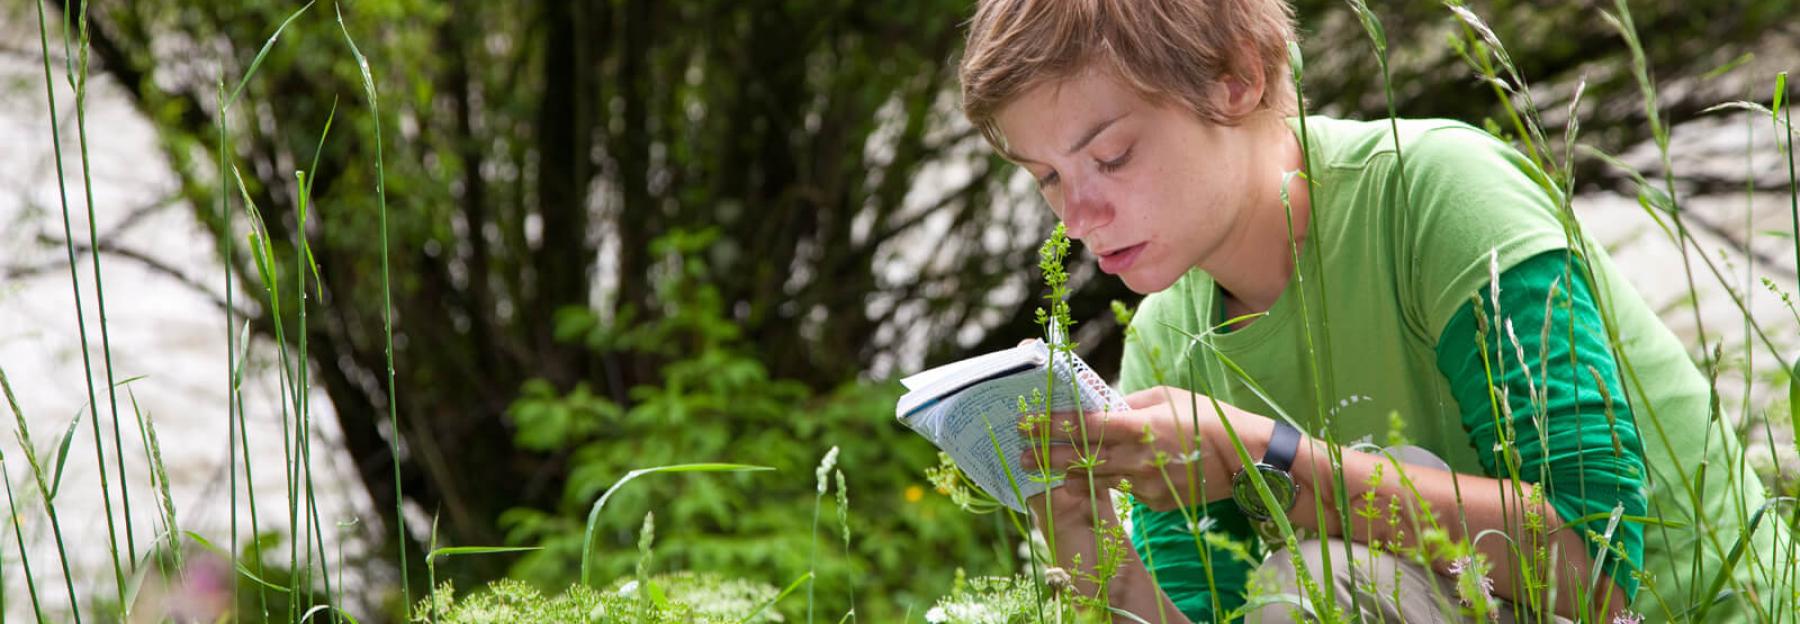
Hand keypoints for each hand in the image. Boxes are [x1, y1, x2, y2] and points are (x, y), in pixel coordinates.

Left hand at [1020, 386, 1273, 511]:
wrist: (1245, 461)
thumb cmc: (1208, 418)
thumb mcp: (1167, 396)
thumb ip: (1130, 401)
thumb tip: (1102, 402)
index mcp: (1139, 426)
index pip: (1084, 426)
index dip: (1051, 425)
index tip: (1026, 423)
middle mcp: (1137, 458)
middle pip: (1080, 458)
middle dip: (1046, 455)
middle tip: (1020, 454)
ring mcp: (1145, 484)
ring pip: (1095, 480)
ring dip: (1066, 474)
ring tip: (1042, 469)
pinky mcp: (1154, 502)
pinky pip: (1123, 490)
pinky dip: (1104, 483)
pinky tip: (1086, 479)